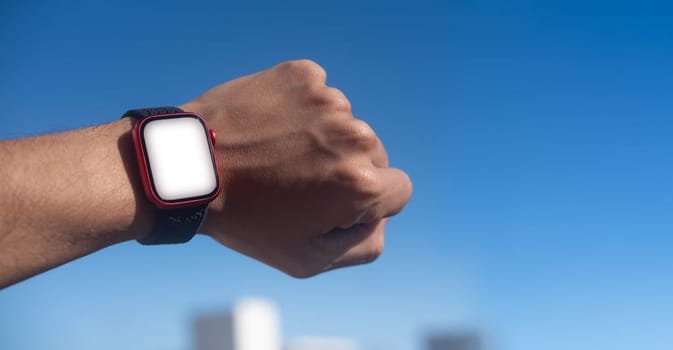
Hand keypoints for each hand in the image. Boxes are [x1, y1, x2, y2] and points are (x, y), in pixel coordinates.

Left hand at [184, 60, 412, 277]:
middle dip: (344, 169)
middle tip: (294, 183)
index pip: (398, 191)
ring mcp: (328, 101)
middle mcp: (354, 136)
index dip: (367, 203)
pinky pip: (318, 95)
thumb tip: (379, 220)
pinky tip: (268, 127)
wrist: (183, 168)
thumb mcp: (306, 260)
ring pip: (344, 125)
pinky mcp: (303, 75)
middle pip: (373, 156)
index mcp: (361, 184)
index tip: (328, 203)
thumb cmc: (245, 219)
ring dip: (320, 138)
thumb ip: (362, 246)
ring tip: (274, 154)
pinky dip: (299, 110)